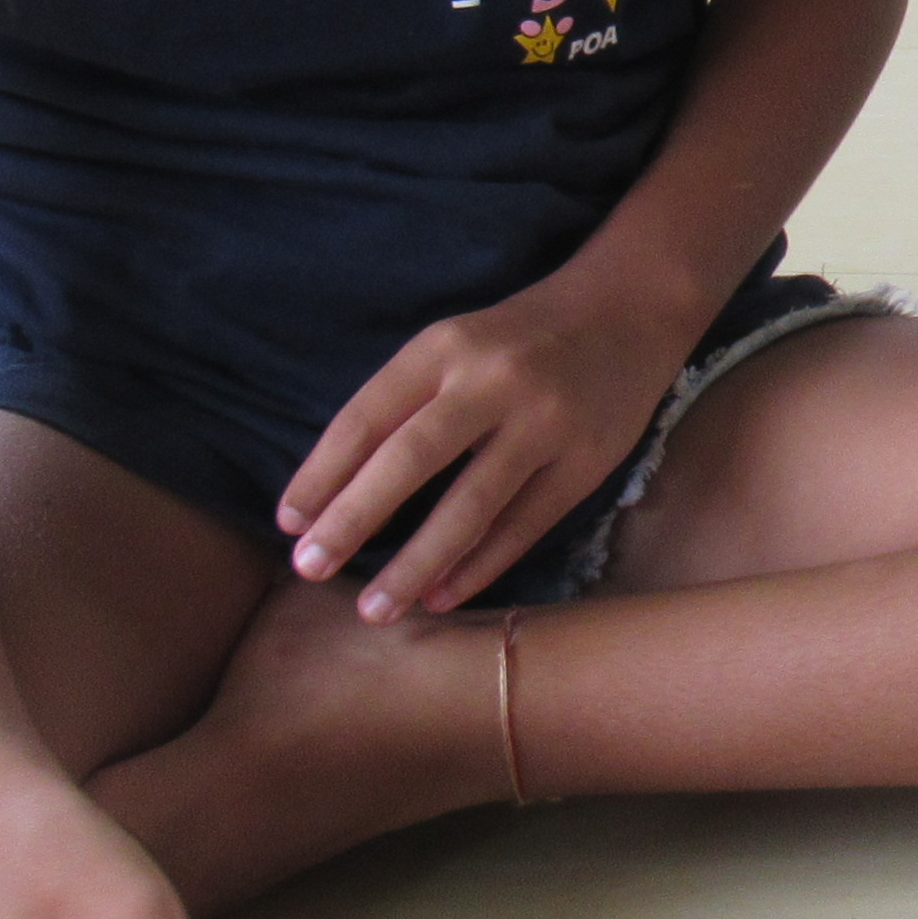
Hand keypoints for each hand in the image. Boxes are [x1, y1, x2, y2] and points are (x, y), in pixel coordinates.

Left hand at [280, 267, 684, 618]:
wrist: (628, 310)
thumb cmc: (517, 340)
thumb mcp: (453, 346)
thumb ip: (403, 404)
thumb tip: (337, 492)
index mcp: (444, 347)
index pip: (368, 415)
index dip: (323, 472)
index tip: (289, 522)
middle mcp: (493, 381)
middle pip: (411, 459)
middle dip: (354, 518)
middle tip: (309, 569)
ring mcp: (545, 423)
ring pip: (471, 505)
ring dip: (416, 563)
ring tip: (373, 608)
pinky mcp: (587, 461)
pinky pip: (524, 524)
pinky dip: (479, 565)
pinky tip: (440, 595)